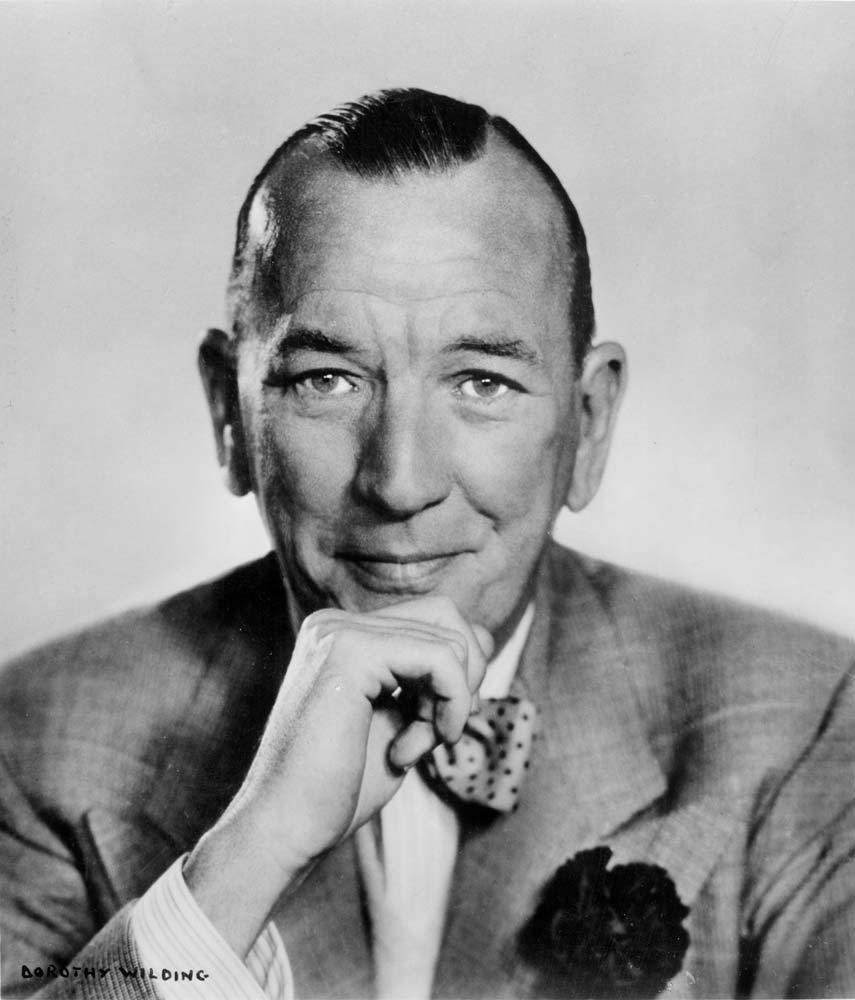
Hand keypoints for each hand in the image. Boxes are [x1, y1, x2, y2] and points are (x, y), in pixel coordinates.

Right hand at [184, 595, 492, 955]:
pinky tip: (411, 750)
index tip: (434, 730)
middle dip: (461, 681)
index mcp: (344, 634)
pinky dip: (451, 705)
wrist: (284, 830)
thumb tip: (482, 636)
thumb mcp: (402, 720)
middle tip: (434, 735)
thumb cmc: (339, 787)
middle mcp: (336, 622)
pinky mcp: (349, 652)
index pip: (435, 621)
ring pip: (449, 639)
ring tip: (409, 749)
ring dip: (449, 705)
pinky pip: (441, 659)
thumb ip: (434, 678)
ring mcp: (338, 631)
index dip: (457, 676)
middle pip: (447, 617)